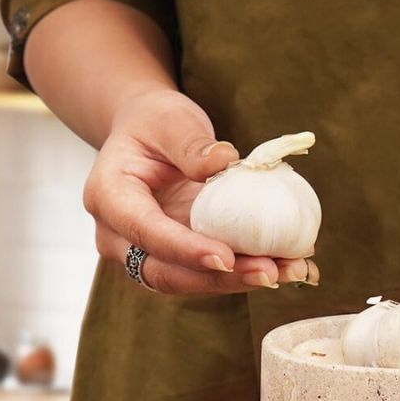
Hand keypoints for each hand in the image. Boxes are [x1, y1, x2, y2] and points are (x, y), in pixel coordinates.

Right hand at [83, 88, 318, 293]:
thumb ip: (190, 143)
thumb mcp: (170, 118)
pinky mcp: (178, 260)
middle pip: (167, 272)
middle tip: (271, 272)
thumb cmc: (154, 123)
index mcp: (109, 197)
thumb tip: (225, 162)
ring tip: (291, 268)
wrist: (148, 138)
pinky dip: (248, 271)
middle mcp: (120, 237)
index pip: (145, 232)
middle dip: (221, 279)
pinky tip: (288, 264)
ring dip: (241, 281)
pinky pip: (210, 274)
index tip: (226, 257)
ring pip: (191, 282)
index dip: (185, 250)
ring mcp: (148, 254)